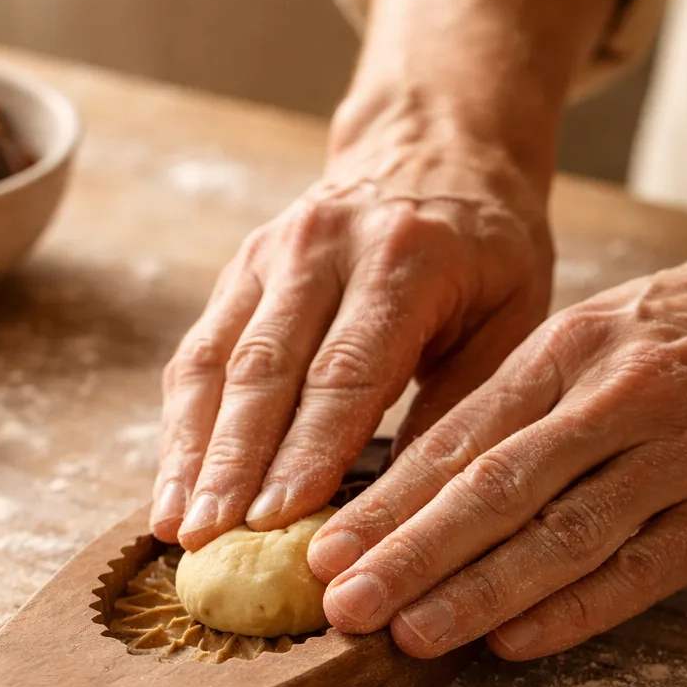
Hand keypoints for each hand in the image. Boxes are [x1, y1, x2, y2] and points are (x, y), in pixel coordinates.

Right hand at [151, 0, 620, 549]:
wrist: (436, 147)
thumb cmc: (487, 253)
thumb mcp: (512, 318)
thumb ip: (462, 405)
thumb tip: (410, 512)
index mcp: (406, 258)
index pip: (347, 370)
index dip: (308, 450)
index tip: (277, 518)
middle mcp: (326, 247)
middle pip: (267, 369)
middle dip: (234, 463)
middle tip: (211, 538)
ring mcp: (271, 255)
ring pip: (218, 363)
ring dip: (192, 451)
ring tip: (176, 525)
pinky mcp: (239, 271)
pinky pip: (201, 354)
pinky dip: (183, 425)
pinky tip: (173, 486)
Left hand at [309, 215, 686, 658]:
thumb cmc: (683, 325)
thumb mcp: (592, 333)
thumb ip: (514, 402)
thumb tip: (413, 487)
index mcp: (570, 347)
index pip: (462, 437)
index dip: (389, 502)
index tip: (327, 550)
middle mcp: (620, 396)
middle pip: (498, 489)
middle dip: (412, 554)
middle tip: (345, 605)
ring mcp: (683, 452)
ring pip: (565, 535)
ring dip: (480, 593)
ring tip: (411, 635)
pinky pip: (645, 569)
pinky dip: (577, 610)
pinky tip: (514, 643)